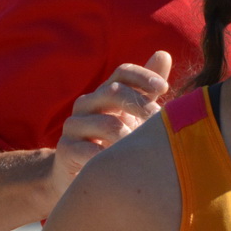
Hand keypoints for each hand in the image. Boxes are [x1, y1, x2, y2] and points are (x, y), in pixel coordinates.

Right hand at [51, 51, 171, 196]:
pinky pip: (90, 150)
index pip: (122, 72)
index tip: (164, 88)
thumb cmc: (112, 142)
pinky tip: (125, 166)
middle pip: (113, 91)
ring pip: (105, 124)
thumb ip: (147, 90)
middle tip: (159, 124)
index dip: (143, 76)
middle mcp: (86, 104)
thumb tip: (163, 54)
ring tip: (145, 151)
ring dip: (130, 137)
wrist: (80, 176)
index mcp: (104, 93)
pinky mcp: (66, 149)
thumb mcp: (132, 116)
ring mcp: (74, 125)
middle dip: (141, 105)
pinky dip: (110, 158)